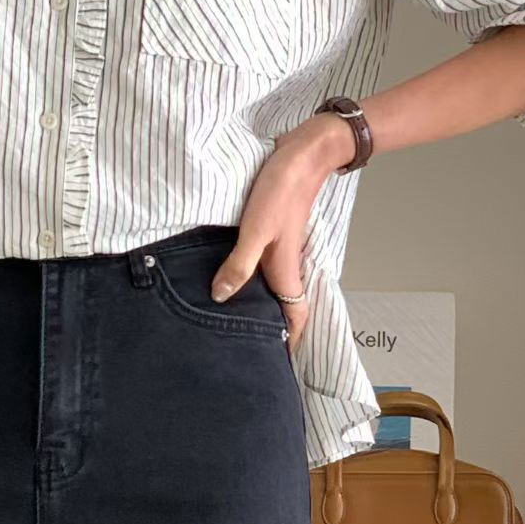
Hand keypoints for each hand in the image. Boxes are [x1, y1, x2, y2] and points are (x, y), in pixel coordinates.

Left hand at [210, 114, 356, 352]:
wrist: (304, 153)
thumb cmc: (280, 191)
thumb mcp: (255, 231)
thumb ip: (238, 265)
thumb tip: (220, 297)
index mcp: (285, 274)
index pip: (293, 320)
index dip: (287, 346)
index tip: (277, 370)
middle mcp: (286, 268)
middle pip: (283, 311)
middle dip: (272, 335)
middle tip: (251, 356)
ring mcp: (281, 253)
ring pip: (275, 292)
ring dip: (262, 311)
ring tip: (238, 330)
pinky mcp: (274, 238)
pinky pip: (265, 272)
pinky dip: (254, 285)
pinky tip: (235, 287)